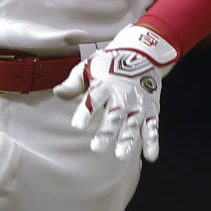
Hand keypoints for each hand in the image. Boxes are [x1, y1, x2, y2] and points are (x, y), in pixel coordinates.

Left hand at [54, 24, 177, 162]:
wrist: (141, 55)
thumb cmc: (110, 64)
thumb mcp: (88, 67)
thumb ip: (73, 83)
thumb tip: (57, 92)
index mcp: (105, 85)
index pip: (94, 99)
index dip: (86, 112)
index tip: (78, 126)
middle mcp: (122, 95)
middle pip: (113, 116)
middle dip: (106, 132)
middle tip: (96, 148)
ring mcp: (137, 104)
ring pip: (132, 124)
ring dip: (127, 140)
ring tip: (121, 155)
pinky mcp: (150, 110)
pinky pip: (152, 126)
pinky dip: (153, 141)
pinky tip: (150, 155)